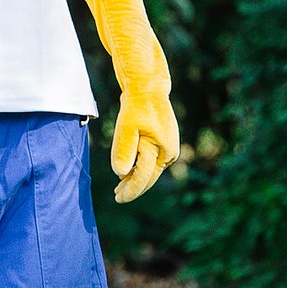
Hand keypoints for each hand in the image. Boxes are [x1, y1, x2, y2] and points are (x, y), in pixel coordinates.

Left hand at [111, 88, 179, 202]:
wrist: (148, 89)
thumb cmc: (136, 107)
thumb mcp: (126, 127)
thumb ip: (124, 150)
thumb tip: (121, 174)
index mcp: (162, 150)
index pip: (143, 177)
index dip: (130, 190)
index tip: (118, 198)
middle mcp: (169, 153)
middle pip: (149, 177)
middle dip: (133, 188)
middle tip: (117, 197)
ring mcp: (169, 149)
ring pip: (150, 171)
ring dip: (136, 179)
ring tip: (120, 188)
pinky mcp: (165, 145)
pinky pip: (152, 162)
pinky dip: (140, 169)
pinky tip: (128, 172)